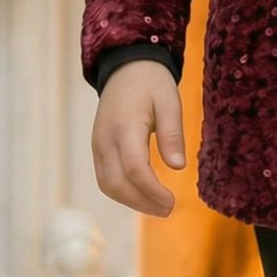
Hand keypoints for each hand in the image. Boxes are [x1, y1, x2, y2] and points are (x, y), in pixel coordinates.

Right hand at [91, 60, 185, 216]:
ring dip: (131, 201)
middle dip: (142, 203)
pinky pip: (105, 177)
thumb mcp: (169, 101)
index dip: (153, 191)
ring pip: (108, 185)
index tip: (173, 202)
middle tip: (168, 210)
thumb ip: (172, 133)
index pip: (136, 169)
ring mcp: (98, 144)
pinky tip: (141, 194)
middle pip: (117, 184)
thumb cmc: (152, 82)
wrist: (126, 66)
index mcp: (126, 126)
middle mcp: (106, 139)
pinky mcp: (97, 146)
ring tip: (157, 207)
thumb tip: (178, 167)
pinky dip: (121, 191)